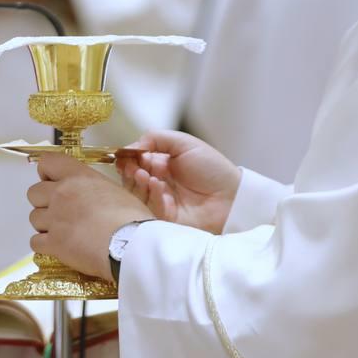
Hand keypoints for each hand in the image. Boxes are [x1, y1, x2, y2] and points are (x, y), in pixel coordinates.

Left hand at [28, 153, 151, 279]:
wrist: (132, 245)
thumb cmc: (133, 219)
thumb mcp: (116, 191)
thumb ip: (93, 189)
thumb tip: (89, 197)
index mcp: (78, 176)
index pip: (46, 162)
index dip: (46, 173)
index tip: (53, 182)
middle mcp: (61, 193)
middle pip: (33, 192)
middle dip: (44, 202)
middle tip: (60, 212)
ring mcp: (55, 218)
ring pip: (33, 218)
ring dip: (45, 225)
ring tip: (64, 233)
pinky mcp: (54, 243)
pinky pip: (35, 242)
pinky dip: (45, 246)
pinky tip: (60, 248)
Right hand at [115, 131, 240, 234]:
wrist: (233, 196)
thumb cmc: (213, 168)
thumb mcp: (184, 143)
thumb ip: (156, 138)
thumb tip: (130, 147)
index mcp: (161, 165)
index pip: (135, 161)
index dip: (127, 158)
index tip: (123, 155)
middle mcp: (158, 183)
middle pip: (131, 179)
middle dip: (129, 171)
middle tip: (133, 167)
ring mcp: (160, 201)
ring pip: (137, 194)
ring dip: (137, 183)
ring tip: (145, 175)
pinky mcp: (165, 218)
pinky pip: (150, 208)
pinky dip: (151, 196)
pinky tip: (158, 186)